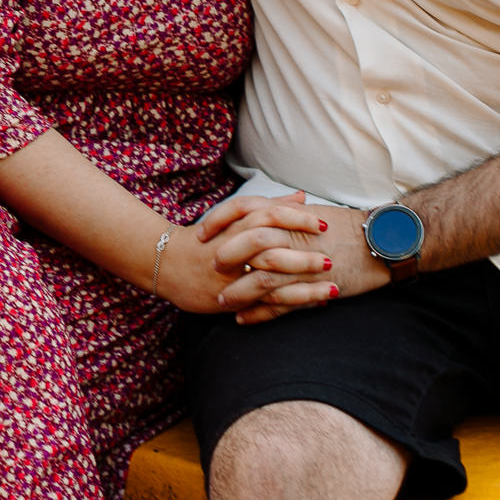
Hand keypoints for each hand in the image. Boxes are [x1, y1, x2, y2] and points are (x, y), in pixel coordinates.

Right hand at [163, 193, 334, 315]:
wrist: (167, 264)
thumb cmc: (206, 239)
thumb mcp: (235, 218)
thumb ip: (270, 206)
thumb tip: (301, 196)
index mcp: (235, 225)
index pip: (269, 216)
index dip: (297, 219)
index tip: (323, 224)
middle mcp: (233, 249)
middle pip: (271, 247)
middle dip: (303, 254)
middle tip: (330, 257)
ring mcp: (231, 275)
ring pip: (270, 278)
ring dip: (304, 283)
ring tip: (332, 286)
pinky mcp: (232, 297)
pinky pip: (266, 303)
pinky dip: (293, 303)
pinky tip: (316, 303)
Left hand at [204, 201, 389, 324]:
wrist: (384, 241)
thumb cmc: (347, 225)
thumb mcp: (311, 213)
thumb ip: (281, 211)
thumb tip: (257, 211)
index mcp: (289, 215)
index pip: (244, 211)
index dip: (219, 221)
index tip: (201, 233)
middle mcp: (294, 237)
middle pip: (249, 245)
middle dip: (226, 258)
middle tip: (209, 267)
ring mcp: (306, 265)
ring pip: (262, 279)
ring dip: (239, 292)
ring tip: (221, 302)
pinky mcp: (317, 288)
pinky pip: (282, 304)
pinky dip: (261, 313)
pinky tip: (245, 319)